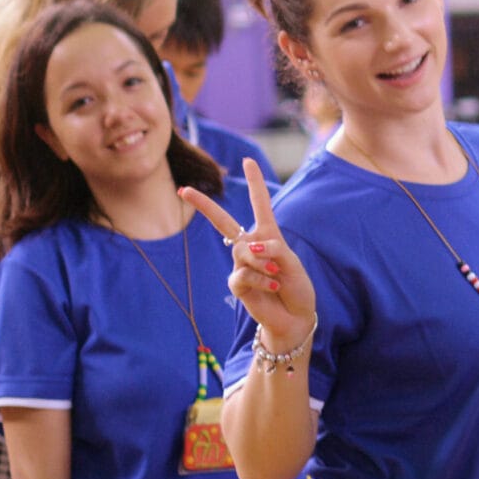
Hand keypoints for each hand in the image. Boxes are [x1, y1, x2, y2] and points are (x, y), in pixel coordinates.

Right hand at [183, 162, 316, 348]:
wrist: (295, 317)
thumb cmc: (297, 287)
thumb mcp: (292, 262)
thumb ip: (273, 248)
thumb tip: (249, 246)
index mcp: (268, 236)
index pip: (259, 205)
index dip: (254, 183)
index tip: (248, 161)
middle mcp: (251, 247)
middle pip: (223, 222)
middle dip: (203, 205)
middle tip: (182, 190)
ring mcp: (241, 265)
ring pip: (243, 251)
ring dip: (263, 262)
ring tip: (276, 275)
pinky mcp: (237, 284)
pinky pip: (243, 274)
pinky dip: (261, 279)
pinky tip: (272, 287)